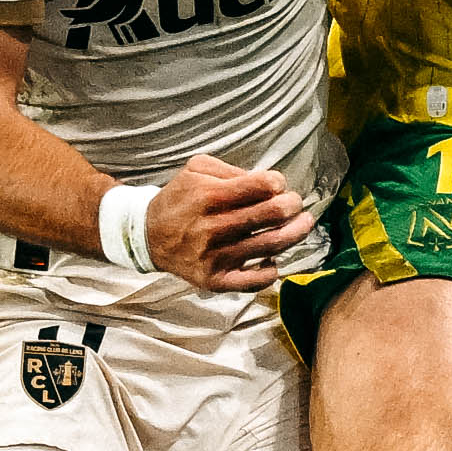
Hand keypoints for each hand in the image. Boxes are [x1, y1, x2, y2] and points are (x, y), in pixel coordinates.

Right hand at [149, 155, 316, 291]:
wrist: (147, 237)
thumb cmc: (179, 199)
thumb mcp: (197, 170)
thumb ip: (232, 170)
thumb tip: (267, 182)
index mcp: (208, 196)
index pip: (261, 186)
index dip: (278, 182)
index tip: (277, 184)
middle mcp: (212, 227)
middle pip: (271, 214)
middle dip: (293, 205)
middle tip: (296, 203)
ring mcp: (214, 257)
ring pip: (270, 245)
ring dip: (296, 233)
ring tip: (304, 224)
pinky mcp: (215, 280)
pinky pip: (254, 280)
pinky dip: (272, 270)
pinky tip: (274, 259)